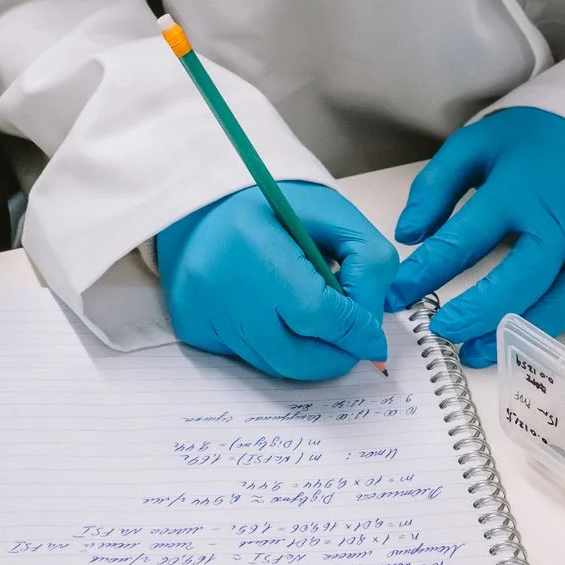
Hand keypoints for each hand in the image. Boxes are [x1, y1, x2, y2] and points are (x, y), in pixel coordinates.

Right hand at [158, 183, 397, 380]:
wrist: (201, 199)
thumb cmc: (272, 204)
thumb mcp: (331, 214)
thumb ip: (366, 263)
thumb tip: (371, 328)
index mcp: (253, 243)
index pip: (317, 313)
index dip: (354, 333)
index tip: (373, 339)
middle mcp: (218, 285)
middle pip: (294, 356)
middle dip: (334, 357)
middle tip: (352, 344)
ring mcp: (201, 312)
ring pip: (272, 365)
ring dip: (304, 353)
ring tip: (315, 323)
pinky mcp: (191, 327)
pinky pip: (245, 357)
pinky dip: (271, 345)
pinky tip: (272, 314)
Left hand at [385, 107, 564, 366]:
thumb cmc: (532, 143)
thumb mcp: (474, 145)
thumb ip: (435, 186)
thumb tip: (407, 235)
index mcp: (519, 190)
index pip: (465, 239)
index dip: (427, 272)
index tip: (398, 294)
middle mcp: (562, 223)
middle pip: (522, 280)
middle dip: (478, 313)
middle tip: (441, 330)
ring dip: (521, 334)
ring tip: (478, 351)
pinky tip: (544, 330)